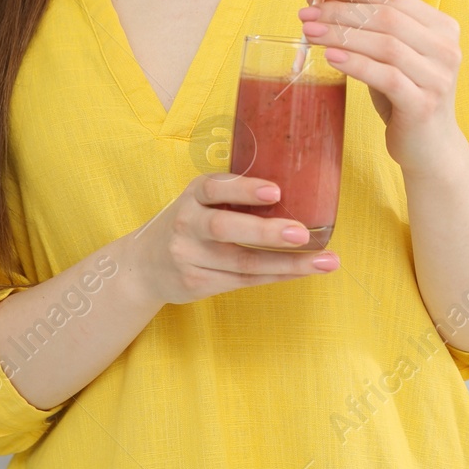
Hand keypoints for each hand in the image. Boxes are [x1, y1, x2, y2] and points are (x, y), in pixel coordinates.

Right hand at [125, 173, 339, 309]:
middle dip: (266, 232)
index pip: (215, 188)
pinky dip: (278, 276)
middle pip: (226, 228)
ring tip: (325, 261)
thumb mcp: (200, 200)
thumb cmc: (190, 223)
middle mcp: (187, 223)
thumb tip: (298, 185)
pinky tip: (304, 271)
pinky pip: (244, 281)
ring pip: (242, 263)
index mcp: (193, 194)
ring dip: (288, 263)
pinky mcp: (196, 284)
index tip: (275, 191)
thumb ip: (233, 194)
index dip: (245, 189)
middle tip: (302, 233)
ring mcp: (189, 257)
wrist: (143, 266)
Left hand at [299, 0, 462, 168]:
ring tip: (310, 32)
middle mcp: (446, 47)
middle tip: (307, 11)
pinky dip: (356, 63)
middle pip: (387, 16)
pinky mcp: (423, 104)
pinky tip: (330, 57)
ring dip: (342, 34)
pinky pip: (386, 76)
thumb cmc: (405, 95)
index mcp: (441, 26)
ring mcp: (438, 76)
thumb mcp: (390, 56)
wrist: (431, 148)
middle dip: (341, 10)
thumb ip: (367, 28)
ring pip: (386, 44)